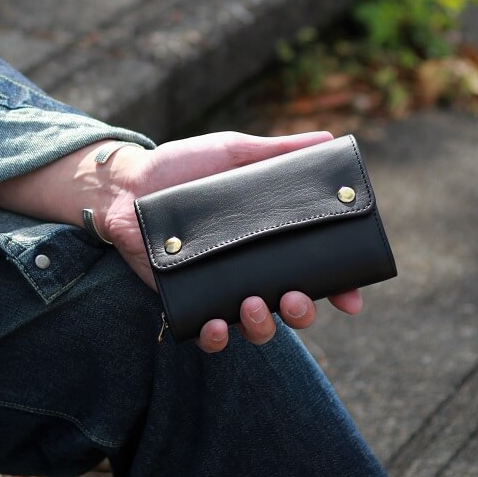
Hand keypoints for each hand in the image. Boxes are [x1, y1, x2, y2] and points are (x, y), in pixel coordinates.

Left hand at [100, 131, 362, 353]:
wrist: (126, 183)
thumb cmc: (182, 167)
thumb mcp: (233, 153)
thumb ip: (278, 151)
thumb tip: (329, 140)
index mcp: (268, 240)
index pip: (314, 271)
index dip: (338, 289)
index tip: (351, 299)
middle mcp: (249, 269)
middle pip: (291, 308)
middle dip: (302, 313)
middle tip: (295, 299)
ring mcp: (219, 287)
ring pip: (254, 326)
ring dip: (262, 326)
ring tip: (253, 305)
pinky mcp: (185, 299)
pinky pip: (207, 332)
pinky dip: (216, 337)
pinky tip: (217, 326)